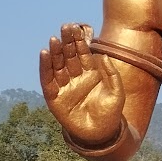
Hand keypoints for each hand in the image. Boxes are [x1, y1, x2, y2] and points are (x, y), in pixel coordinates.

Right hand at [39, 24, 125, 148]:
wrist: (101, 134)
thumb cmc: (111, 113)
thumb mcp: (116, 92)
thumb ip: (111, 74)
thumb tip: (103, 55)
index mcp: (90, 73)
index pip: (84, 53)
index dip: (80, 41)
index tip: (77, 26)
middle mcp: (76, 77)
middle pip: (69, 55)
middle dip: (67, 41)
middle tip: (65, 27)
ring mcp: (64, 85)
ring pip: (58, 65)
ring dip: (55, 51)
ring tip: (54, 39)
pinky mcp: (54, 96)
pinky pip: (48, 79)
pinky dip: (45, 67)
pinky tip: (44, 54)